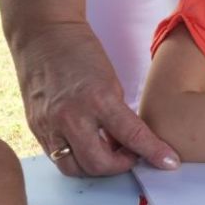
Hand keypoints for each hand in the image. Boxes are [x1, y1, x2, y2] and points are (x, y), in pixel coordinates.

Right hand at [14, 22, 178, 175]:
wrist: (44, 34)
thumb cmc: (81, 52)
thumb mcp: (111, 81)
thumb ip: (119, 115)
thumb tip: (128, 143)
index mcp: (98, 99)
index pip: (132, 136)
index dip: (154, 152)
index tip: (169, 162)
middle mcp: (71, 116)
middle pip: (99, 164)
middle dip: (120, 165)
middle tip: (131, 154)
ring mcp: (48, 125)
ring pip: (74, 169)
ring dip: (95, 167)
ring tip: (108, 151)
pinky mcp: (35, 128)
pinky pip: (57, 157)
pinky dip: (76, 158)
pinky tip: (87, 146)